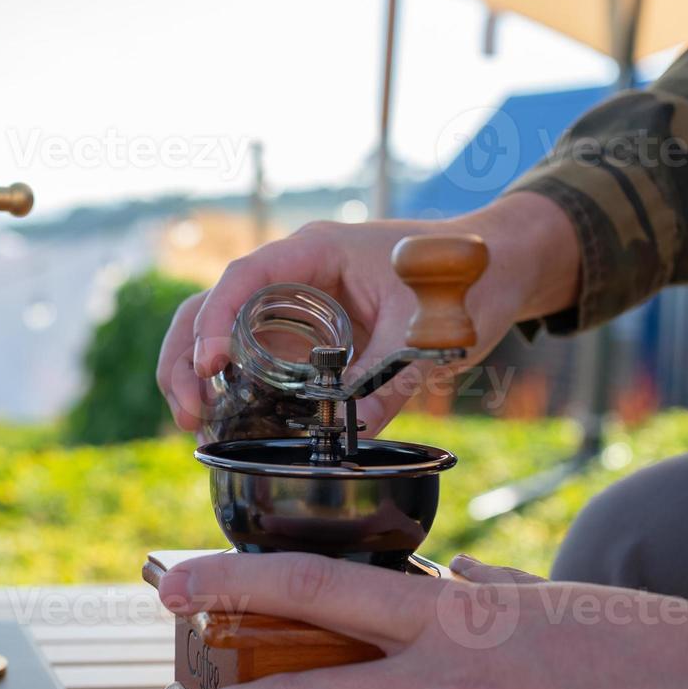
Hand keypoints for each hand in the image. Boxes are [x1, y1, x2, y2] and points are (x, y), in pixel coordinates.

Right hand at [156, 193, 580, 433]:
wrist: (501, 264)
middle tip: (192, 415)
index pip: (243, 277)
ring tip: (199, 427)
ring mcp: (292, 303)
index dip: (215, 320)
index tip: (210, 367)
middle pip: (209, 306)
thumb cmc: (468, 275)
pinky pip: (251, 355)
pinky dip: (229, 387)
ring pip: (219, 331)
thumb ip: (387, 380)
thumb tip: (348, 437)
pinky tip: (228, 425)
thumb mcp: (430, 332)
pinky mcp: (303, 332)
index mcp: (315, 251)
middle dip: (187, 359)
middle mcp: (292, 273)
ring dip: (196, 376)